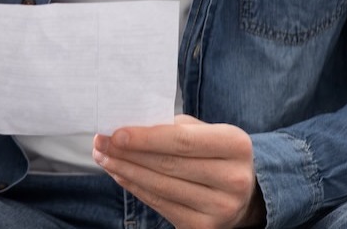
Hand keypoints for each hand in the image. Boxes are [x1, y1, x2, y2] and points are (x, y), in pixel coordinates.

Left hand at [93, 115, 264, 228]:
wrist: (245, 194)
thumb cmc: (217, 154)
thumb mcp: (208, 133)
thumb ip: (175, 127)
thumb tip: (128, 129)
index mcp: (236, 145)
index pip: (182, 141)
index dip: (145, 138)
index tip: (115, 133)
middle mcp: (233, 179)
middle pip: (168, 165)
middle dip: (127, 153)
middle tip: (100, 143)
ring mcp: (219, 207)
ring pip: (160, 187)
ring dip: (125, 171)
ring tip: (103, 157)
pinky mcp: (203, 227)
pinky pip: (160, 204)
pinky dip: (135, 188)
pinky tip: (120, 174)